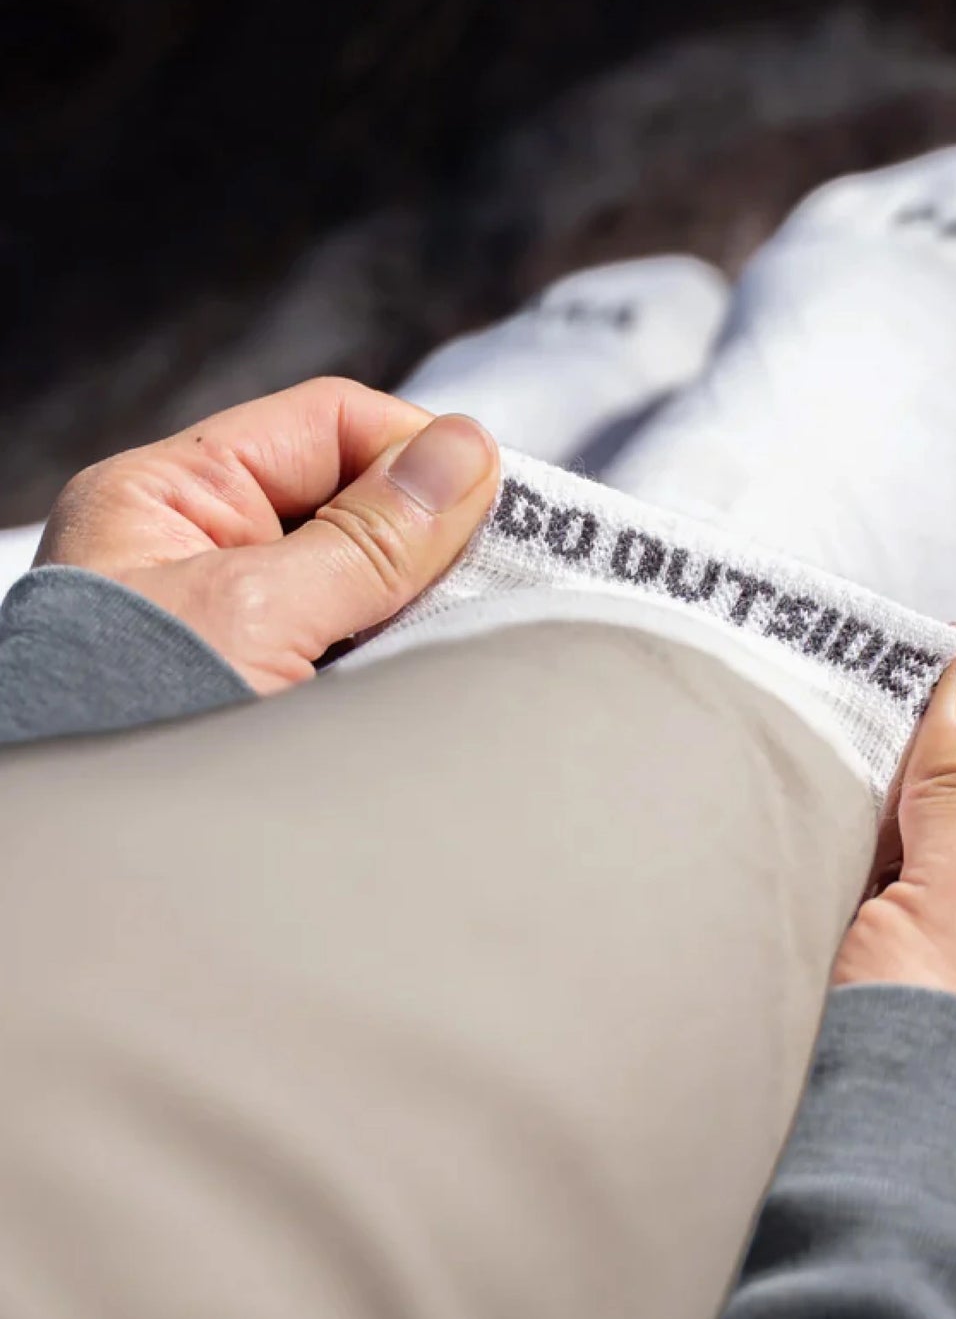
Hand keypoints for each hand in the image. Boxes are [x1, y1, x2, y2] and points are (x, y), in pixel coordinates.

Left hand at [38, 378, 499, 693]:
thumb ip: (370, 535)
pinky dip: (401, 662)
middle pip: (354, 499)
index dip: (417, 453)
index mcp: (167, 498)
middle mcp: (197, 551)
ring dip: (419, 609)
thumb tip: (465, 448)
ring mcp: (235, 628)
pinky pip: (360, 650)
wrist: (90, 893)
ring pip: (367, 581)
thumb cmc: (133, 733)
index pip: (327, 425)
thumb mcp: (258, 616)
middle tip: (501, 582)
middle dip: (429, 540)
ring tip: (458, 644)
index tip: (500, 509)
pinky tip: (426, 687)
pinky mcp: (269, 694)